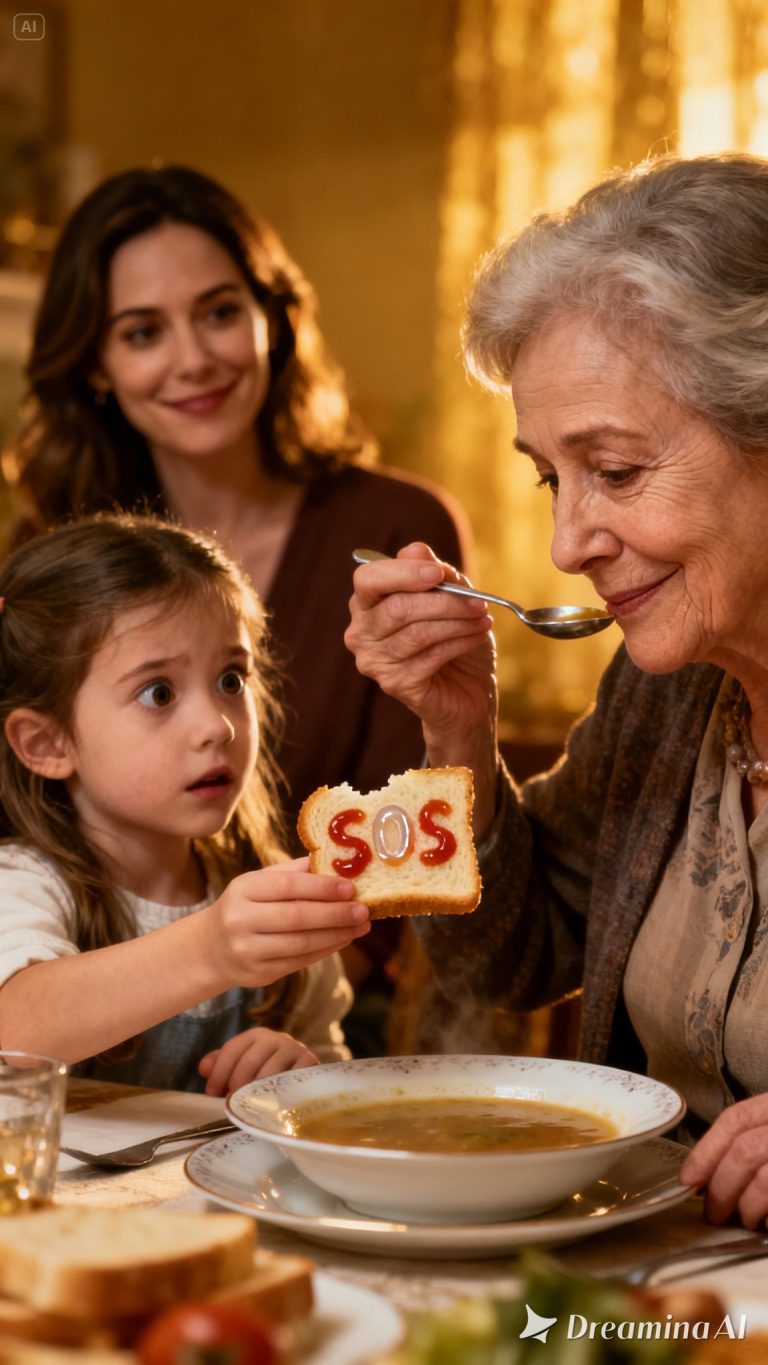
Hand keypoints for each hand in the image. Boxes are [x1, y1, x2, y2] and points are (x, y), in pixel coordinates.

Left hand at [198, 1027, 318, 1095]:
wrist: (306, 1078)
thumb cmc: (268, 1072)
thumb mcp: (243, 1065)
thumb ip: (221, 1065)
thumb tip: (204, 1069)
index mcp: (256, 1035)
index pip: (232, 1050)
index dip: (218, 1073)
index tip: (211, 1093)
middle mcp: (276, 1038)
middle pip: (249, 1061)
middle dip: (235, 1085)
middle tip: (232, 1102)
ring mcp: (294, 1049)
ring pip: (268, 1073)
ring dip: (255, 1093)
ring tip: (249, 1106)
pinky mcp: (309, 1064)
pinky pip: (290, 1081)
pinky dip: (277, 1095)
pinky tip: (271, 1106)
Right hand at [202, 857, 369, 990]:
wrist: (211, 948)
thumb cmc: (246, 906)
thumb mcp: (260, 882)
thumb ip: (294, 872)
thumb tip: (336, 861)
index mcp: (243, 889)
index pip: (287, 886)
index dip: (321, 887)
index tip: (350, 888)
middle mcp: (240, 920)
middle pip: (296, 917)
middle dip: (335, 914)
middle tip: (364, 910)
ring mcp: (247, 950)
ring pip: (301, 943)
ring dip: (337, 935)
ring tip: (361, 926)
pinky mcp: (258, 974)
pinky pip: (299, 962)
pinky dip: (325, 950)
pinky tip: (343, 939)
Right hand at [346, 543, 495, 742]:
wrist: (468, 687)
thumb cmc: (454, 636)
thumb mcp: (451, 597)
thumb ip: (433, 573)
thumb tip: (416, 550)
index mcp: (367, 603)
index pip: (368, 579)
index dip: (403, 573)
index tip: (439, 573)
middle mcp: (361, 632)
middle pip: (397, 608)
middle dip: (444, 602)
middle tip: (478, 601)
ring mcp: (374, 662)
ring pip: (417, 633)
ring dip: (457, 622)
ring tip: (483, 618)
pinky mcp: (395, 685)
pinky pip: (429, 657)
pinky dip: (459, 642)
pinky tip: (477, 637)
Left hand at [679, 1095, 767, 1225]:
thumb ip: (752, 1139)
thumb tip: (710, 1177)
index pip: (736, 1119)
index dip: (706, 1150)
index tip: (687, 1180)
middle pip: (745, 1150)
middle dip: (722, 1186)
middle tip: (713, 1214)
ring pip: (765, 1181)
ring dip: (748, 1206)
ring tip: (746, 1220)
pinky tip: (767, 1225)